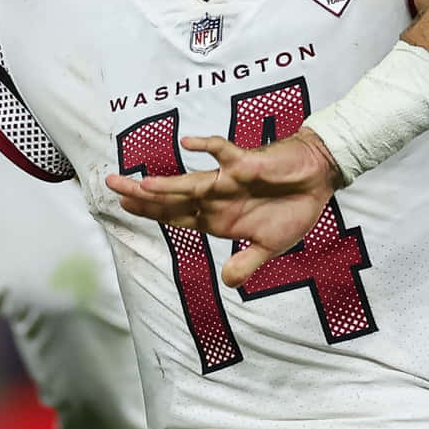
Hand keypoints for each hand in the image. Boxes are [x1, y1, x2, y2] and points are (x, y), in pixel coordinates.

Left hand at [104, 130, 339, 286]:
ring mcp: (228, 181)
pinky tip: (189, 145)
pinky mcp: (246, 164)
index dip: (150, 213)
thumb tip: (227, 283)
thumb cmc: (292, 209)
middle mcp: (216, 199)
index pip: (176, 216)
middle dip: (143, 196)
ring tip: (140, 184)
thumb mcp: (271, 246)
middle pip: (173, 199)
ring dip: (167, 184)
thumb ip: (247, 262)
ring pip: (191, 182)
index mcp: (218, 218)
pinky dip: (208, 149)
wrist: (317, 180)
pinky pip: (224, 154)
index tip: (123, 207)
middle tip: (112, 186)